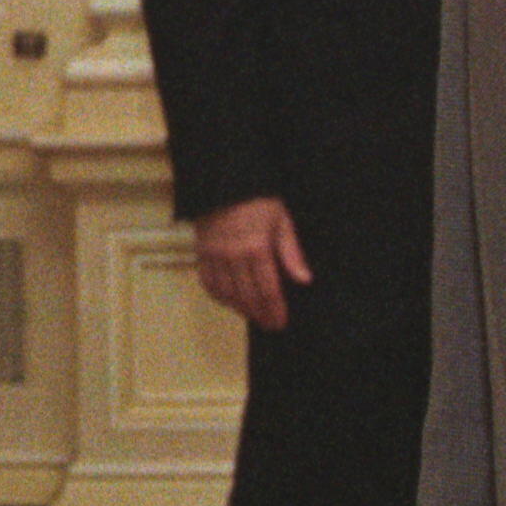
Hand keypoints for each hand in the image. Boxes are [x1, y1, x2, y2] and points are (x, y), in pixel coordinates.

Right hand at [189, 198, 311, 331]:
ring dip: (240, 308)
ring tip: (253, 316)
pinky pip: (208, 282)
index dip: (274, 309)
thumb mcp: (281, 219)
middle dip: (260, 314)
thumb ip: (291, 251)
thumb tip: (304, 279)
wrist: (223, 180)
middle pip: (247, 296)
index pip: (267, 289)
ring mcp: (214, 255)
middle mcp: (233, 256)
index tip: (280, 322)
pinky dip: (219, 296)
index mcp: (257, 248)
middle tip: (270, 325)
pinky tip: (229, 301)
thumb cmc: (258, 198)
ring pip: (226, 293)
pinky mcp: (201, 252)